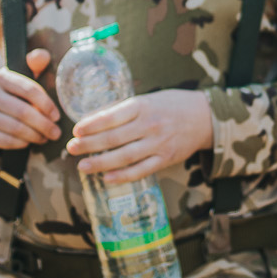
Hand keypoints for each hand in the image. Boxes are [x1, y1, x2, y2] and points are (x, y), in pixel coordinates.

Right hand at [0, 48, 57, 156]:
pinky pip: (5, 140)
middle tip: (55, 133)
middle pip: (24, 111)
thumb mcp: (15, 83)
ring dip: (35, 136)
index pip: (30, 90)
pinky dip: (21, 144)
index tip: (56, 116)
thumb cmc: (3, 100)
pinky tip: (27, 143)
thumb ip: (32, 67)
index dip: (47, 105)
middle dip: (44, 125)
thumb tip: (44, 55)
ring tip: (44, 139)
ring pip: (16, 128)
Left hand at [67, 89, 213, 183]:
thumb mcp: (148, 99)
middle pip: (113, 138)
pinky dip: (123, 176)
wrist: (205, 117)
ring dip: (101, 163)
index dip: (91, 125)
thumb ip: (124, 110)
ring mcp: (158, 144)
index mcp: (143, 105)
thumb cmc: (172, 105)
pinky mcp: (165, 159)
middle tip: (71, 148)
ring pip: (124, 156)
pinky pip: (141, 170)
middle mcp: (150, 124)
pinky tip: (107, 178)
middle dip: (89, 144)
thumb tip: (94, 119)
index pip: (111, 116)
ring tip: (83, 167)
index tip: (76, 131)